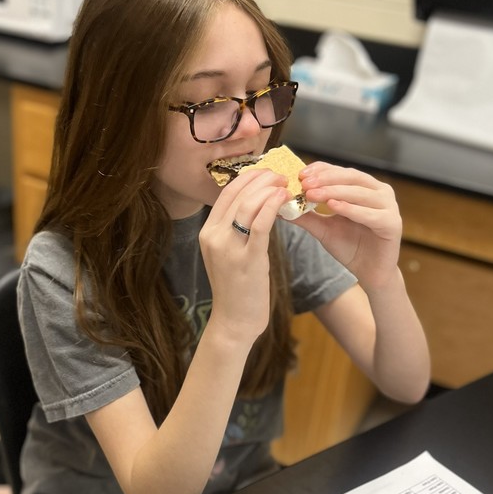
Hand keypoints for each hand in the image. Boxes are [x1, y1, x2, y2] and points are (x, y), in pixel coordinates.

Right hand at [200, 169, 289, 340]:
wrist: (234, 322)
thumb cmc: (237, 289)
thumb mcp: (228, 254)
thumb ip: (236, 231)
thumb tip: (256, 206)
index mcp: (207, 232)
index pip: (226, 194)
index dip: (247, 178)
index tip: (266, 171)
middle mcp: (213, 237)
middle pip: (236, 194)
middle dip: (260, 178)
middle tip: (280, 173)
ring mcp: (228, 248)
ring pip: (247, 205)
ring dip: (268, 189)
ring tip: (285, 183)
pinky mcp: (247, 260)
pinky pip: (259, 225)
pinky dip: (271, 206)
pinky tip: (283, 198)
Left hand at [293, 162, 402, 290]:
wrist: (370, 273)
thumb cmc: (350, 247)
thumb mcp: (323, 228)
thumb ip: (306, 216)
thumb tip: (279, 206)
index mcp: (364, 187)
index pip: (341, 171)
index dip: (322, 170)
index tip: (301, 174)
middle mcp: (380, 192)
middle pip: (351, 178)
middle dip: (326, 179)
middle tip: (304, 183)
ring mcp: (389, 206)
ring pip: (360, 193)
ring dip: (335, 191)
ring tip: (313, 194)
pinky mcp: (393, 224)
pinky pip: (370, 214)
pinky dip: (352, 209)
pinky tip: (334, 207)